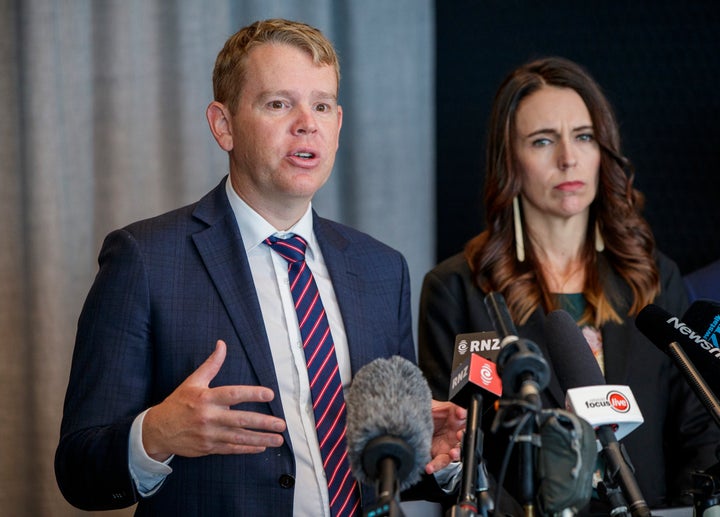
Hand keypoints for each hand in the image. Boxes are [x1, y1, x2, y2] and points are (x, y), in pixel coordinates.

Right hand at [142, 340, 286, 460]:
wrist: (158, 430)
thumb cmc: (178, 403)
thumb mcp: (193, 381)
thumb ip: (211, 364)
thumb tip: (222, 344)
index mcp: (206, 398)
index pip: (233, 395)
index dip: (252, 394)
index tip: (270, 394)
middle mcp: (209, 417)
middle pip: (240, 420)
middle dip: (263, 422)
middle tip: (281, 423)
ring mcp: (209, 434)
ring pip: (239, 437)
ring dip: (260, 439)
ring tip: (278, 439)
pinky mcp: (208, 448)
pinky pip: (231, 449)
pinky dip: (247, 449)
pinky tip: (262, 446)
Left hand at [425, 400, 466, 474]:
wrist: (411, 426)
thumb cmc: (424, 414)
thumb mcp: (431, 405)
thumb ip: (441, 404)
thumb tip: (454, 407)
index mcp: (453, 417)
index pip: (463, 414)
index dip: (463, 414)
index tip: (460, 414)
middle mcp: (453, 431)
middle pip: (464, 435)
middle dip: (464, 436)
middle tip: (459, 434)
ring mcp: (447, 445)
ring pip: (456, 451)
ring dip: (456, 453)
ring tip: (452, 453)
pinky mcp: (439, 456)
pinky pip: (440, 463)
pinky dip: (435, 465)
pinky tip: (430, 466)